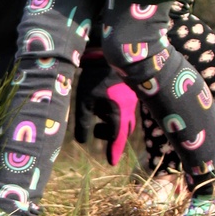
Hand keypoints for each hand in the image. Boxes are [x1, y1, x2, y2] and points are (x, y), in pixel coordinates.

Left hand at [74, 51, 137, 166]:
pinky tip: (104, 105)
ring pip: (126, 120)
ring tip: (98, 116)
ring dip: (113, 124)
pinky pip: (126, 109)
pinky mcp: (130, 91)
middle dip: (112, 136)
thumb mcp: (84, 100)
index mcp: (119, 111)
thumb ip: (83, 121)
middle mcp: (129, 107)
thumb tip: (82, 141)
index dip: (114, 150)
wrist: (106, 53)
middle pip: (123, 130)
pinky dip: (116, 113)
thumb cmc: (93, 78)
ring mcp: (132, 99)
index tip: (111, 162)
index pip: (117, 137)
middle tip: (99, 136)